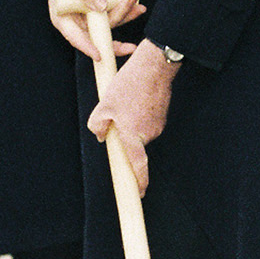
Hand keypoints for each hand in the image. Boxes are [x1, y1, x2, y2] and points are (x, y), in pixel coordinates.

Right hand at [34, 0, 143, 59]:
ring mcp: (90, 17)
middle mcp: (78, 23)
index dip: (88, 48)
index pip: (76, 38)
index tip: (100, 55)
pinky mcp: (100, 10)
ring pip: (110, 24)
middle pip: (97, 37)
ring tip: (136, 5)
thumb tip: (102, 7)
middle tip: (130, 48)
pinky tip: (137, 5)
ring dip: (125, 16)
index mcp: (65, 21)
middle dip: (115, 43)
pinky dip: (126, 10)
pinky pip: (114, 13)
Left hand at [89, 41, 177, 194]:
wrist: (154, 65)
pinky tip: (134, 96)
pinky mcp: (162, 114)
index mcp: (134, 135)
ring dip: (130, 120)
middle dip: (124, 134)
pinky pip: (146, 119)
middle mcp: (149, 133)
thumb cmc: (129, 84)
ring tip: (126, 99)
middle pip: (133, 143)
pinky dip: (138, 112)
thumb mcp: (104, 104)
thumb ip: (98, 124)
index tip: (140, 193)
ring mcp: (158, 123)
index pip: (138, 165)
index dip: (139, 181)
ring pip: (138, 129)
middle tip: (115, 114)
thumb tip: (100, 135)